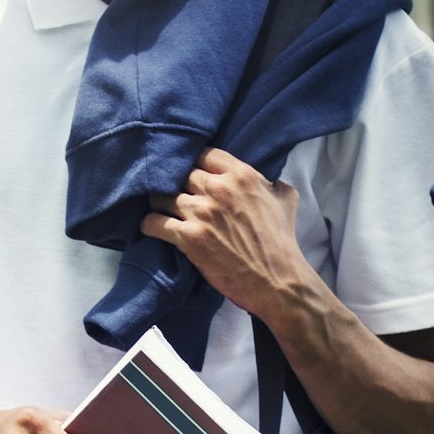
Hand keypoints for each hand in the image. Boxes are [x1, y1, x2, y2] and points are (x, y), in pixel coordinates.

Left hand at [142, 148, 317, 323]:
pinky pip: (154, 222)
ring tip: (159, 211)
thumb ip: (270, 183)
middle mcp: (219, 189)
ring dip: (157, 204)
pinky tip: (150, 228)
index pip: (204, 154)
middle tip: (170, 194)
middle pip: (180, 174)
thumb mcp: (284, 199)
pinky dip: (148, 225)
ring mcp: (202, 212)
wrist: (275, 279)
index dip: (193, 163)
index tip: (188, 173)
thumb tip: (267, 178)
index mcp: (242, 175)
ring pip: (161, 196)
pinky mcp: (189, 237)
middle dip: (173, 184)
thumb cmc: (281, 240)